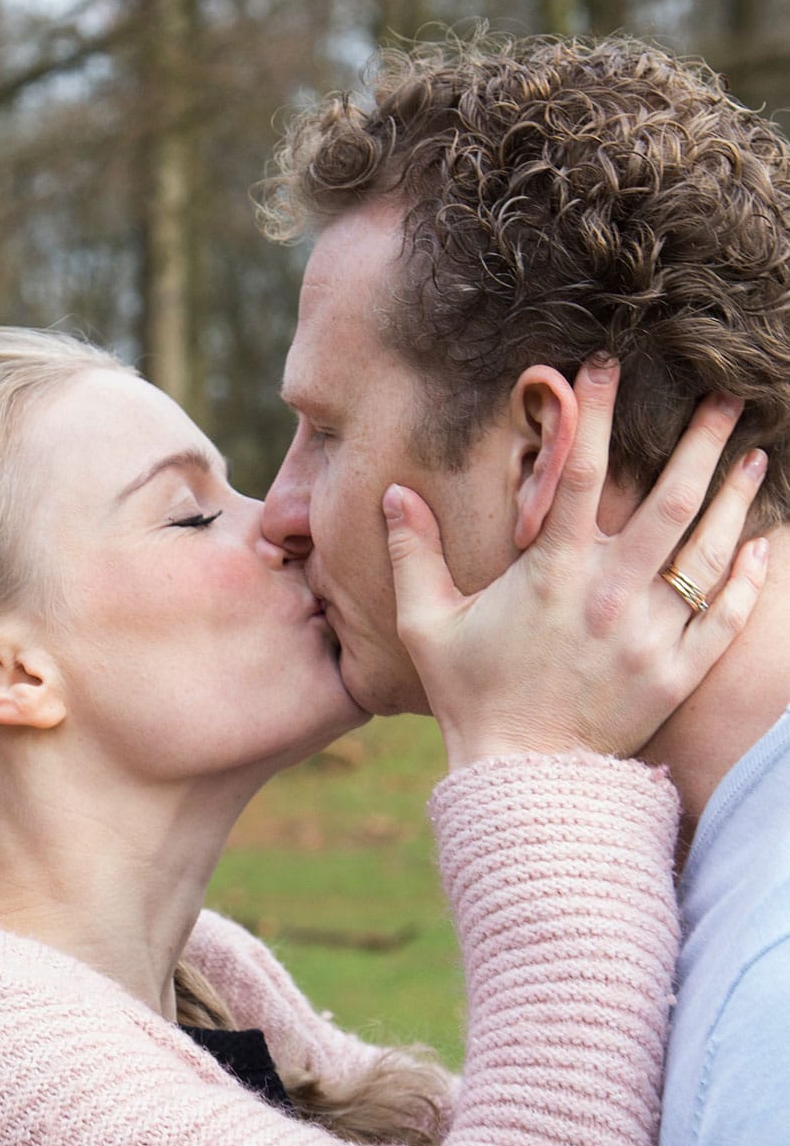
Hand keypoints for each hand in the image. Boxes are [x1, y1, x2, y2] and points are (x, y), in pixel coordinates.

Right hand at [384, 357, 768, 768]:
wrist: (521, 779)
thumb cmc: (471, 696)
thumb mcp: (427, 623)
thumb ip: (412, 554)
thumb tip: (393, 493)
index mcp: (552, 574)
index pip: (582, 473)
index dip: (596, 414)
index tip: (608, 366)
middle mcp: (610, 597)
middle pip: (671, 502)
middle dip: (702, 443)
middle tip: (728, 397)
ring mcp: (650, 637)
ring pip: (708, 555)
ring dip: (735, 499)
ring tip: (754, 456)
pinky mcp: (676, 676)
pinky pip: (726, 618)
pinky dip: (749, 578)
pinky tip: (763, 543)